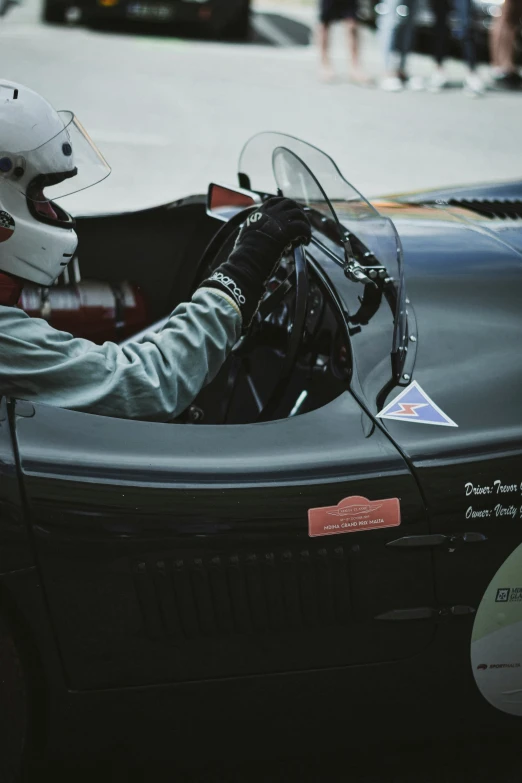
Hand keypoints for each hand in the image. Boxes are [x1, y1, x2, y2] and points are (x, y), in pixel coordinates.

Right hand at [200, 197, 310, 328]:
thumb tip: (267, 238)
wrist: (246, 264)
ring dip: (304, 223)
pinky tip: (305, 242)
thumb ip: (257, 233)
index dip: (285, 206)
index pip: (274, 202)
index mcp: (257, 215)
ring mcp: (277, 221)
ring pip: (298, 214)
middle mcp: (267, 214)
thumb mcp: (247, 239)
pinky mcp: (286, 231)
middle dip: (298, 211)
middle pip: (288, 203)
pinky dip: (307, 233)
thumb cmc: (245, 259)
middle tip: (302, 223)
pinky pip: (303, 227)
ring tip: (305, 235)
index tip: (291, 215)